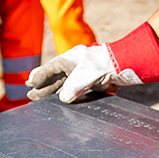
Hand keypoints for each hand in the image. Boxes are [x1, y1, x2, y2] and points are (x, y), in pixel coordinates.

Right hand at [26, 22, 158, 102]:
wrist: (128, 62)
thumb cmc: (106, 65)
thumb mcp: (83, 78)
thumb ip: (70, 89)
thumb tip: (64, 99)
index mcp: (70, 59)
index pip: (50, 69)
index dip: (39, 77)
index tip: (30, 84)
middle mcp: (77, 64)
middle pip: (56, 76)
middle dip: (43, 85)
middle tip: (31, 93)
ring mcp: (87, 71)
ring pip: (67, 82)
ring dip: (55, 91)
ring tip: (42, 96)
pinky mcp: (96, 78)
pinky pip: (79, 87)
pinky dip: (70, 93)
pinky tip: (66, 98)